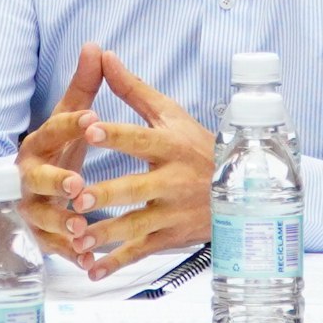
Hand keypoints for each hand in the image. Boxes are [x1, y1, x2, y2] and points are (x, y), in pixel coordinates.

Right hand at [17, 44, 103, 263]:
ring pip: (41, 217)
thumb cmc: (56, 151)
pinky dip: (70, 254)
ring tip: (82, 226)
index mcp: (37, 144)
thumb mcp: (67, 119)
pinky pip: (53, 247)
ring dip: (61, 223)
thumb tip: (95, 46)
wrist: (25, 190)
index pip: (51, 131)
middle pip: (36, 179)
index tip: (94, 120)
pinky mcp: (38, 235)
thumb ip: (83, 87)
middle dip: (56, 181)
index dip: (72, 125)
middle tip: (78, 184)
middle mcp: (27, 176)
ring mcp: (30, 207)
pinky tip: (89, 260)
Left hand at [75, 52, 214, 276]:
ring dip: (105, 233)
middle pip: (134, 187)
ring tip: (76, 237)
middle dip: (104, 193)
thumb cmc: (199, 146)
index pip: (138, 138)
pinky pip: (142, 251)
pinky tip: (92, 269)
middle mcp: (172, 180)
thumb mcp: (171, 115)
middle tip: (75, 195)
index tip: (88, 127)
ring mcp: (173, 212)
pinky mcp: (172, 236)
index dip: (114, 133)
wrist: (247, 190)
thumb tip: (103, 54)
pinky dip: (117, 262)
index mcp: (169, 146)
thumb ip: (132, 89)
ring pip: (135, 225)